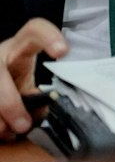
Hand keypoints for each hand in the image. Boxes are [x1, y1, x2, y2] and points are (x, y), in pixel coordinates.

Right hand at [0, 19, 65, 138]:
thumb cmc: (13, 79)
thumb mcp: (26, 81)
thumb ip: (37, 93)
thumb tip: (44, 111)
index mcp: (19, 47)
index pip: (34, 30)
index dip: (48, 37)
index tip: (62, 52)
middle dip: (9, 103)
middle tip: (23, 125)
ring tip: (8, 132)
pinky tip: (1, 132)